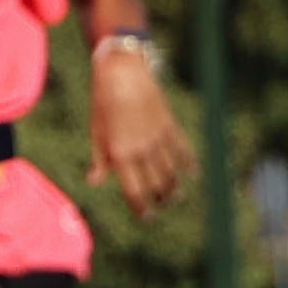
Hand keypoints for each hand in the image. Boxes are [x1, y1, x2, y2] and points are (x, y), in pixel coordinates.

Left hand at [90, 39, 193, 214]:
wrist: (123, 72)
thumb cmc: (103, 102)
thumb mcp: (96, 131)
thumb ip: (99, 159)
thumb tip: (94, 183)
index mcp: (120, 154)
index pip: (134, 191)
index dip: (141, 207)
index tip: (146, 216)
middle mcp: (141, 150)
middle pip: (156, 185)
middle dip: (159, 200)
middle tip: (160, 206)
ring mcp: (158, 139)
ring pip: (172, 172)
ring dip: (175, 187)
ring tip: (174, 196)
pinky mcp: (169, 125)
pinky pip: (183, 150)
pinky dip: (189, 163)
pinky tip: (192, 173)